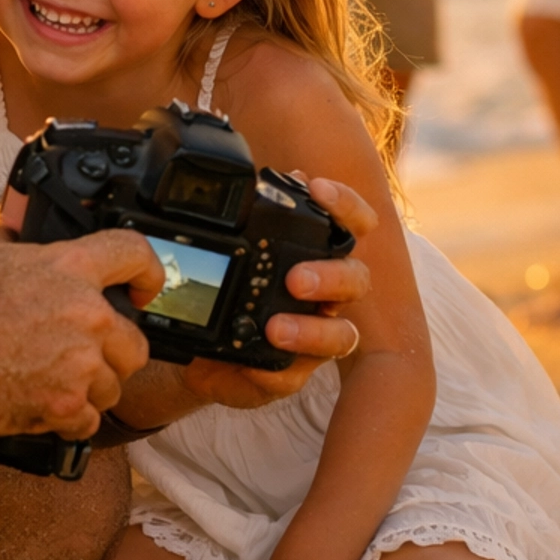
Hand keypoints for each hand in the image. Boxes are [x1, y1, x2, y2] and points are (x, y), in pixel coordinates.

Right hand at [0, 227, 158, 440]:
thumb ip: (9, 236)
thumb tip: (10, 226)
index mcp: (72, 267)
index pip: (136, 256)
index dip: (149, 274)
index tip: (146, 290)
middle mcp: (87, 315)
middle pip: (137, 345)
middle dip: (115, 356)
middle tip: (86, 358)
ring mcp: (79, 364)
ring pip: (113, 388)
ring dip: (90, 392)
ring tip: (56, 386)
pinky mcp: (64, 405)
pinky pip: (88, 423)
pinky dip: (70, 422)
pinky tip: (46, 411)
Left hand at [176, 175, 373, 412]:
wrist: (204, 345)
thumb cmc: (232, 289)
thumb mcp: (234, 252)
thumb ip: (254, 221)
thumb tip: (267, 182)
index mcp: (322, 256)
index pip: (353, 224)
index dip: (346, 205)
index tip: (316, 188)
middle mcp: (329, 296)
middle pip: (356, 281)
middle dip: (331, 276)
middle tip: (297, 279)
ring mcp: (315, 337)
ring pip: (342, 336)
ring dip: (312, 330)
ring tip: (275, 328)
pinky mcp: (291, 375)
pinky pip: (292, 378)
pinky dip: (272, 374)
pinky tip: (251, 369)